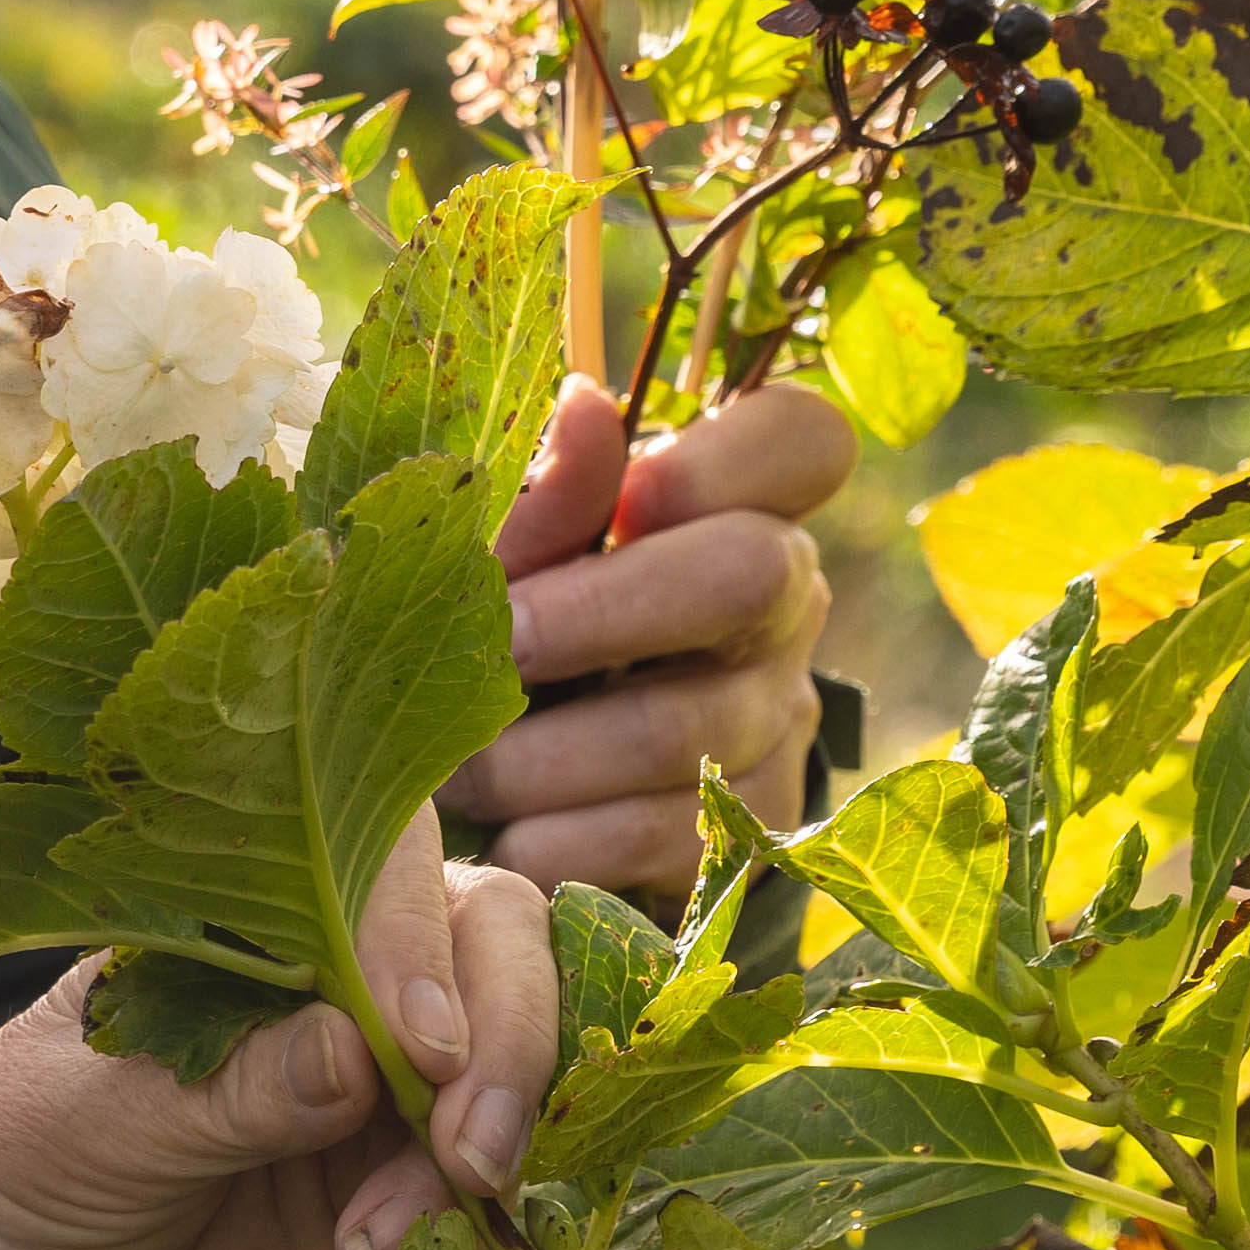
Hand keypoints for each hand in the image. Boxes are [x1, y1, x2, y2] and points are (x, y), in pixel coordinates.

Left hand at [0, 821, 559, 1249]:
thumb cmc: (16, 1167)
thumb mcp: (93, 1123)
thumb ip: (227, 1091)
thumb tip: (355, 1053)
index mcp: (249, 915)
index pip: (383, 861)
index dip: (418, 935)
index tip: (419, 1046)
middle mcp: (336, 977)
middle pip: (489, 944)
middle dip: (503, 1043)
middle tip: (468, 1155)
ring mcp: (378, 1083)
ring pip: (504, 1071)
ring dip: (464, 1163)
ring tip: (364, 1247)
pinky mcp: (393, 1187)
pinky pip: (471, 1195)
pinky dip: (433, 1242)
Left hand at [437, 371, 854, 903]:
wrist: (535, 783)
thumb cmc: (520, 620)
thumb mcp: (516, 552)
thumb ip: (547, 496)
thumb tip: (584, 407)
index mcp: (741, 503)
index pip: (801, 440)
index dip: (724, 458)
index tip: (630, 494)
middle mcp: (785, 606)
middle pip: (749, 575)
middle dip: (597, 611)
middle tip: (493, 639)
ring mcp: (777, 721)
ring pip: (680, 731)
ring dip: (540, 754)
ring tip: (448, 763)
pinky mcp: (749, 836)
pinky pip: (652, 839)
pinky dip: (551, 841)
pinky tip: (496, 838)